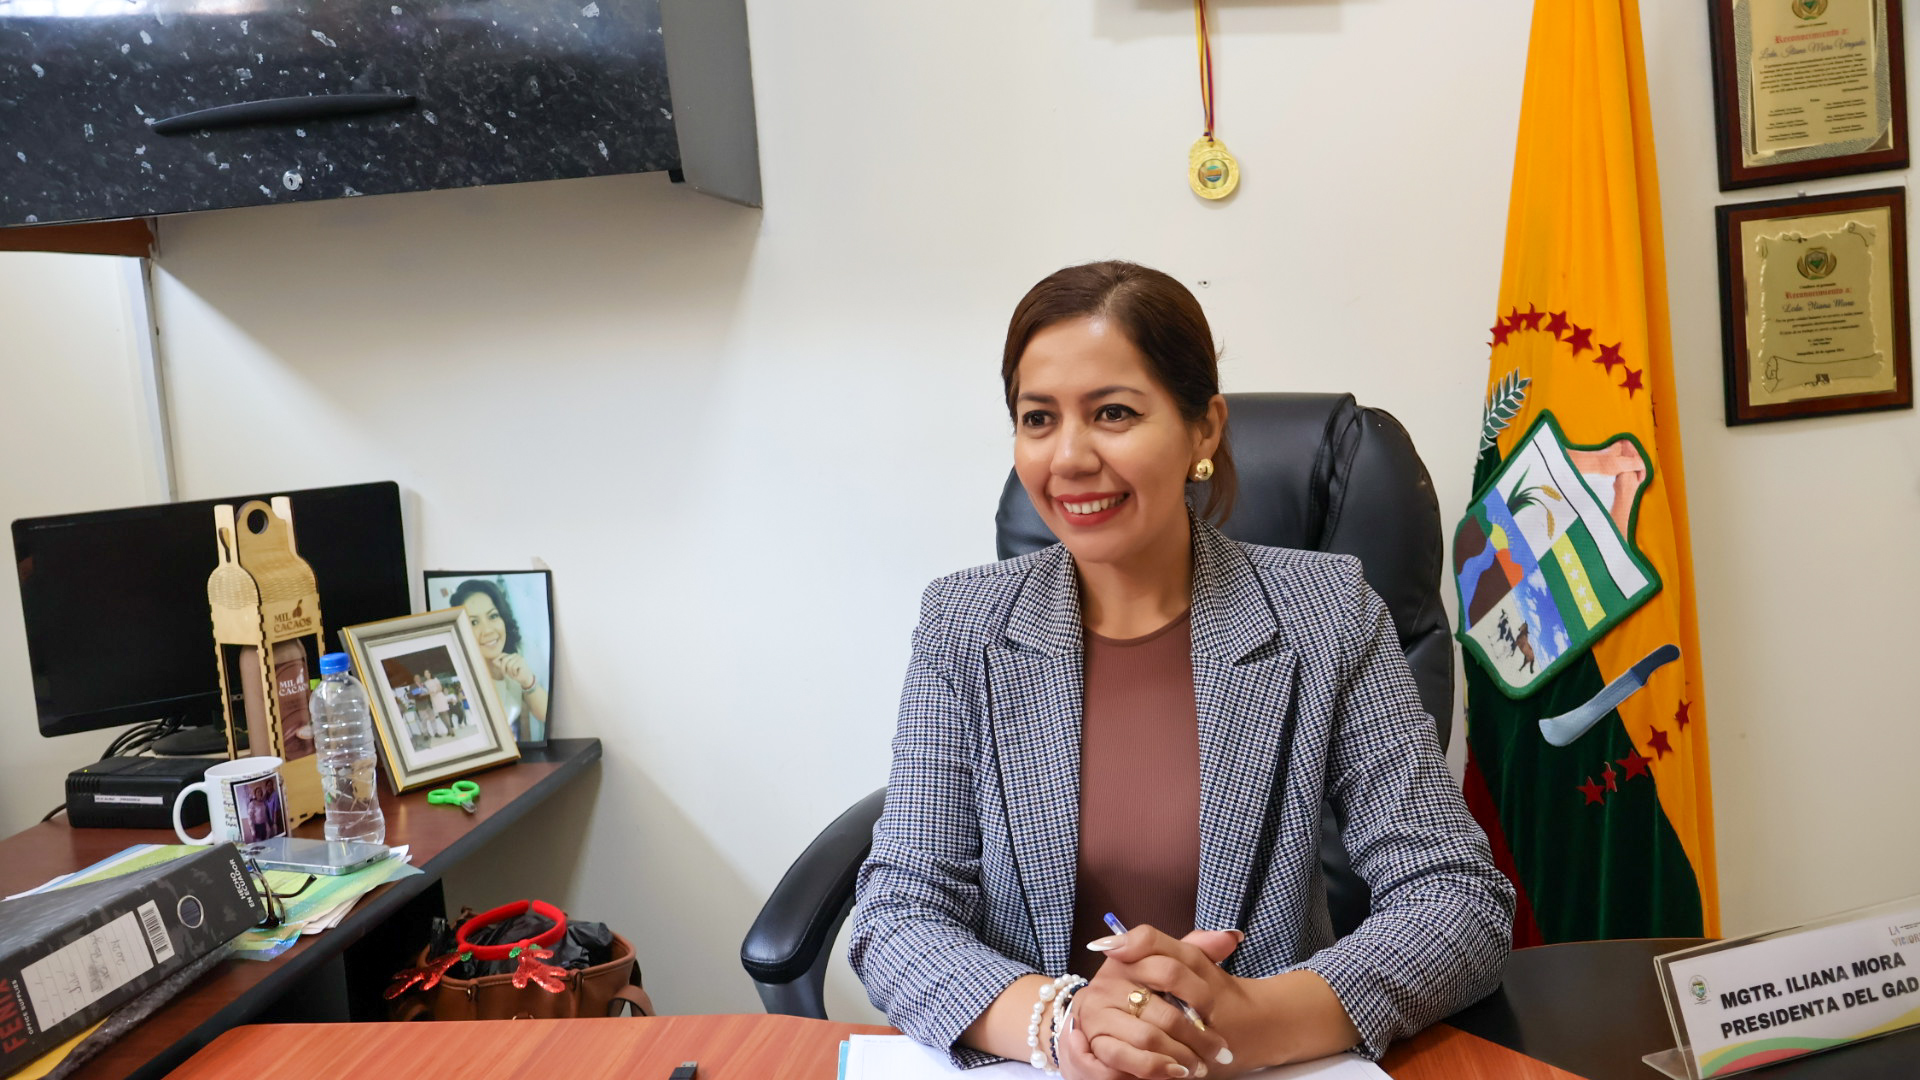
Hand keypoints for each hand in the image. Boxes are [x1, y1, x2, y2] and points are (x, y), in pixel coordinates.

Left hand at [494, 652, 536, 690]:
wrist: (525, 679)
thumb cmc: (515, 674)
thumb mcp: (505, 670)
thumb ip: (500, 665)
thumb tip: (493, 660)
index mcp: (511, 655)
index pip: (502, 655)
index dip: (500, 662)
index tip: (503, 670)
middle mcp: (515, 654)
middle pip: (504, 660)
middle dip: (504, 669)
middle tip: (508, 674)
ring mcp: (519, 657)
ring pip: (509, 664)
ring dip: (510, 672)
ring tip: (513, 674)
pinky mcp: (522, 661)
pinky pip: (513, 667)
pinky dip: (513, 673)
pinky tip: (517, 674)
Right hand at [1069, 925, 1239, 1077]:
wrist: (1101, 1022)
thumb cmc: (1145, 996)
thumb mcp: (1168, 969)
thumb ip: (1196, 950)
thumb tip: (1232, 937)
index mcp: (1127, 957)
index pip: (1157, 958)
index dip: (1190, 981)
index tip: (1211, 1005)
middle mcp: (1108, 982)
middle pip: (1165, 1010)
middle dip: (1197, 1035)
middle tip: (1219, 1050)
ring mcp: (1097, 1012)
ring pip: (1149, 1038)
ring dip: (1181, 1057)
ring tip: (1200, 1067)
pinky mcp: (1093, 1042)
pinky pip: (1127, 1059)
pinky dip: (1155, 1068)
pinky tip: (1175, 1072)